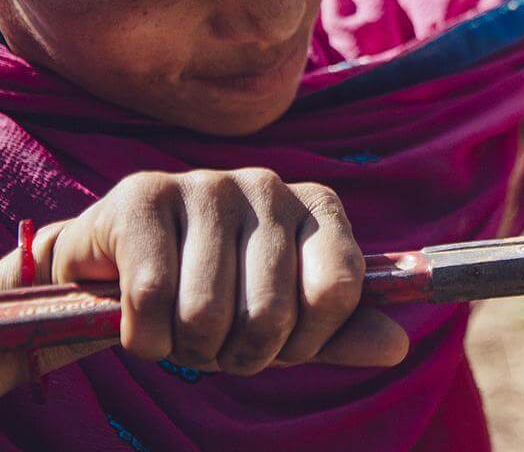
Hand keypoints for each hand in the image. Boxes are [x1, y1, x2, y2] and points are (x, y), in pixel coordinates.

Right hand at [0, 168, 407, 394]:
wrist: (114, 266)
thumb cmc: (216, 293)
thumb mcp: (287, 317)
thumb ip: (339, 332)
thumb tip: (395, 346)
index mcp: (316, 206)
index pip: (339, 288)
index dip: (307, 341)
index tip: (282, 348)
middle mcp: (269, 184)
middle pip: (271, 312)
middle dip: (239, 354)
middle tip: (218, 344)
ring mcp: (208, 182)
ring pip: (207, 311)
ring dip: (187, 348)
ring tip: (179, 329)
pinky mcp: (144, 193)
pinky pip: (152, 298)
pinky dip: (144, 336)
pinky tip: (143, 320)